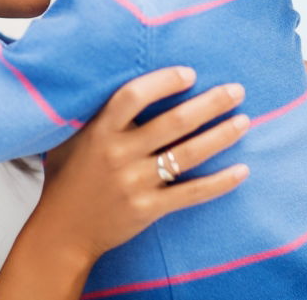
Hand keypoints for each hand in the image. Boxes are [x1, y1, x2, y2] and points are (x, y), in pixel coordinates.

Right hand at [29, 67, 249, 264]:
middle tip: (236, 91)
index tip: (190, 73)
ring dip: (221, 136)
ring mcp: (136, 183)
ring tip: (244, 121)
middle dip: (210, 104)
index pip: (133, 96)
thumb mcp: (70, 138)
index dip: (163, 82)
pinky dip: (220, 182)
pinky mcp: (149, 209)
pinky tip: (242, 170)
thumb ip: (92, 113)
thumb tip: (112, 77)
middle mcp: (119, 154)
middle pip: (174, 122)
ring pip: (188, 154)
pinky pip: (192, 193)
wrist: (62, 232)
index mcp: (100, 131)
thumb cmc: (66, 178)